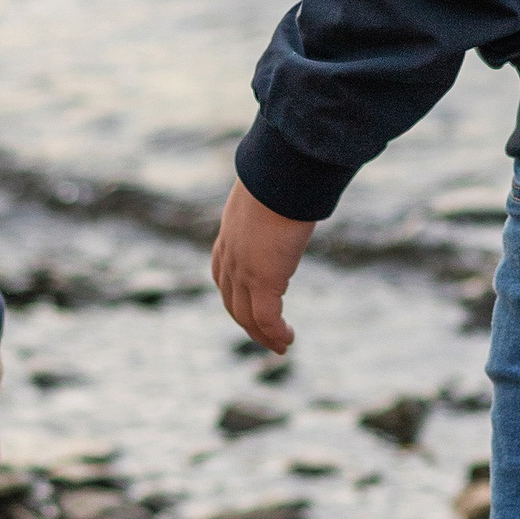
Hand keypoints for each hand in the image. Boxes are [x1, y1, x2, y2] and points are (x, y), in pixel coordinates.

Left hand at [212, 179, 313, 353]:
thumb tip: (297, 185)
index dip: (233, 293)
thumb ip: (277, 198)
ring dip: (262, 334)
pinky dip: (275, 333)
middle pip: (232, 300)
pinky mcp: (264, 281)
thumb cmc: (284, 173)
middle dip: (247, 322)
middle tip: (265, 335)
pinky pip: (266, 318)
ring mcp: (244, 271)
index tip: (247, 305)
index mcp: (229, 234)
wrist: (282, 173)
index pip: (222, 273)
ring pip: (246, 315)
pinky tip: (287, 340)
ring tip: (280, 345)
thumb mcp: (273, 188)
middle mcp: (231, 256)